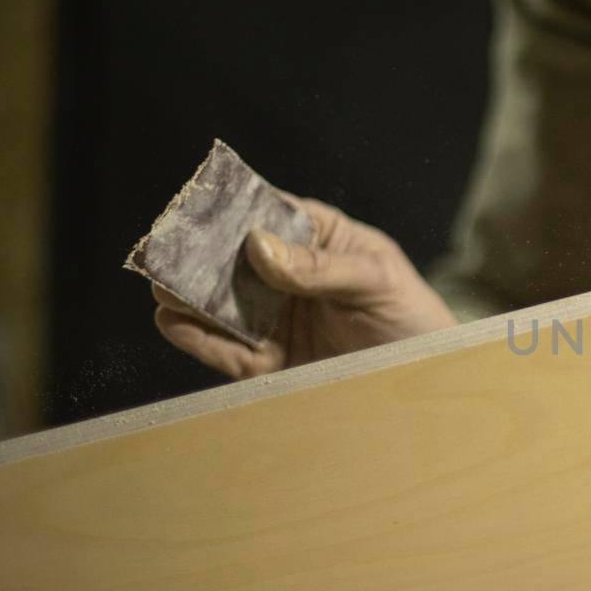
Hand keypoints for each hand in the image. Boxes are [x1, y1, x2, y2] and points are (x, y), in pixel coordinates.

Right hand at [153, 195, 456, 378]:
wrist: (430, 383)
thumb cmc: (413, 317)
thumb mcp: (377, 280)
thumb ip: (321, 266)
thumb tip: (258, 245)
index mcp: (320, 240)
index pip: (268, 215)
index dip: (232, 209)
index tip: (196, 207)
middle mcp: (289, 277)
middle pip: (234, 260)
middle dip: (199, 254)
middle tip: (163, 249)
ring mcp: (277, 319)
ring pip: (223, 303)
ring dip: (189, 295)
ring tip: (160, 287)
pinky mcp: (271, 363)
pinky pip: (228, 349)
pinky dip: (198, 337)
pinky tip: (172, 321)